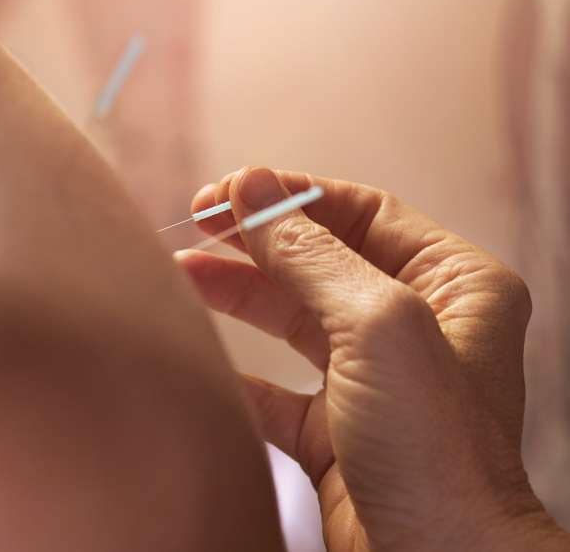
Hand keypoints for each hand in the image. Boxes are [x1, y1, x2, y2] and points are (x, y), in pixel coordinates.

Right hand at [176, 167, 568, 550]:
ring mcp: (371, 376)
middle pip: (319, 259)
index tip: (229, 190)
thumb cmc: (432, 448)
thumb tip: (249, 187)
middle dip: (257, 237)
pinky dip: (237, 365)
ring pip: (291, 315)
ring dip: (237, 290)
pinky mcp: (333, 426)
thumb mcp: (376, 325)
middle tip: (196, 217)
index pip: (361, 212)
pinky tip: (198, 344)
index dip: (294, 195)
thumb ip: (310, 253)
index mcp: (453, 285)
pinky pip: (275, 382)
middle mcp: (416, 324)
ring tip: (181, 267)